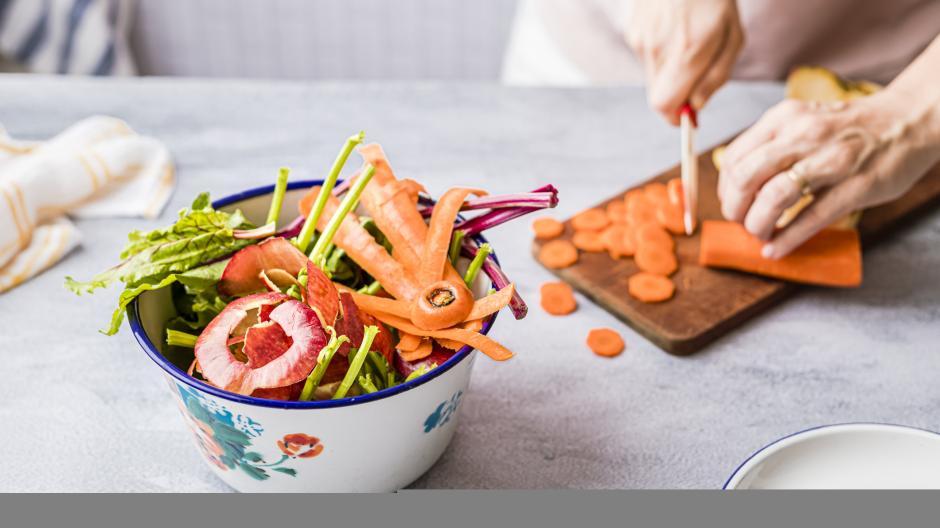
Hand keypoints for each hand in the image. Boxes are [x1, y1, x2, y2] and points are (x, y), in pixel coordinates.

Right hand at [627, 0, 743, 124]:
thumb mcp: (733, 37)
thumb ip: (716, 76)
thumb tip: (697, 105)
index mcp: (687, 52)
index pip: (665, 107)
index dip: (676, 117)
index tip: (689, 115)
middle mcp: (658, 49)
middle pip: (657, 96)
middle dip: (676, 96)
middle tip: (696, 77)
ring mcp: (641, 39)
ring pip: (653, 78)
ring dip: (670, 73)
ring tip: (688, 43)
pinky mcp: (633, 31)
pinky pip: (647, 57)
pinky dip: (661, 54)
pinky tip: (674, 30)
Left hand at [718, 91, 939, 257]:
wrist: (908, 119)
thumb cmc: (847, 127)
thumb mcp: (803, 121)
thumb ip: (771, 145)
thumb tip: (736, 184)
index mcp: (784, 118)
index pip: (734, 158)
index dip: (725, 189)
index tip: (731, 203)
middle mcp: (803, 135)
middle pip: (746, 178)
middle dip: (734, 209)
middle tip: (740, 223)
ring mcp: (832, 160)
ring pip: (774, 197)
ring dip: (757, 225)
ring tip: (760, 234)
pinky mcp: (856, 186)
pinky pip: (811, 218)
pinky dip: (786, 240)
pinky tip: (775, 249)